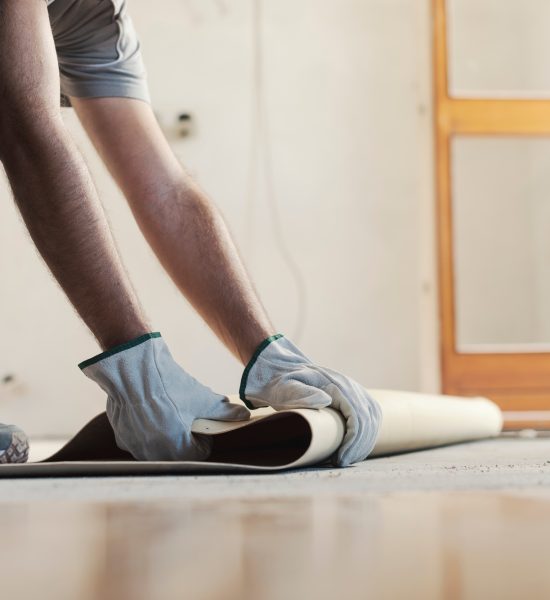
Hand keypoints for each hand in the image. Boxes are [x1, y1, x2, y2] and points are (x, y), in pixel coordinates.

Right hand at [80, 332, 249, 459]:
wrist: (134, 371)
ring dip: (165, 437)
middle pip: (177, 454)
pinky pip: (139, 441)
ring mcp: (136, 447)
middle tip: (185, 419)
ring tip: (167, 414)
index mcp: (178, 448)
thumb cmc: (170, 386)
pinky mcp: (122, 437)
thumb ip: (225, 411)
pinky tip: (149, 413)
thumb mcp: (202, 398)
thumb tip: (244, 414)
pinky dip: (146, 432)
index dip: (203, 438)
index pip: (199, 453)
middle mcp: (155, 454)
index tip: (201, 424)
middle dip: (184, 439)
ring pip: (157, 449)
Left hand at [239, 334, 380, 466]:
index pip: (357, 416)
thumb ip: (302, 393)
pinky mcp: (354, 398)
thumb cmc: (284, 384)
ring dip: (363, 443)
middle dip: (358, 446)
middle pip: (368, 420)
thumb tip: (325, 400)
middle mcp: (350, 387)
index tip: (340, 459)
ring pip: (372, 420)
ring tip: (346, 460)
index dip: (352, 441)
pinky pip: (369, 418)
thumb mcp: (287, 387)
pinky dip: (365, 436)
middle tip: (342, 463)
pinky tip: (353, 450)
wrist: (285, 371)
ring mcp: (354, 391)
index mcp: (337, 385)